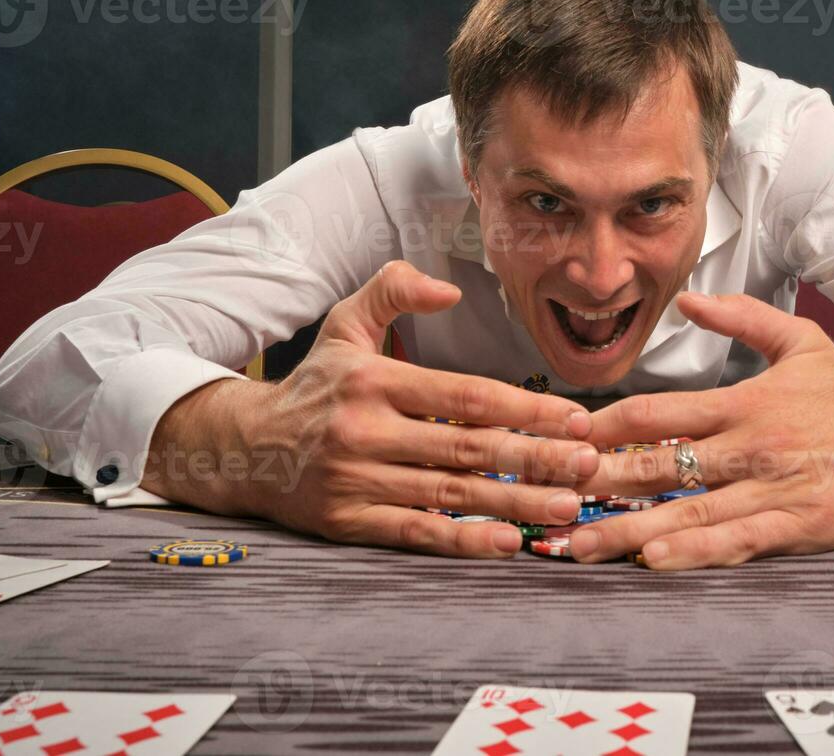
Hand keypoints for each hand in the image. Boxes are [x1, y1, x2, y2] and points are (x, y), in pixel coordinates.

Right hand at [148, 260, 596, 557]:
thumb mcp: (343, 323)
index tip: (575, 417)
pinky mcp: (349, 522)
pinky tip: (509, 544)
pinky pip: (415, 533)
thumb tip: (449, 290)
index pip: (465, 396)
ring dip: (515, 503)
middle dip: (536, 458)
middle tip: (590, 465)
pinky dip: (463, 542)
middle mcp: (367, 432)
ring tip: (570, 507)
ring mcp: (357, 481)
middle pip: (468, 449)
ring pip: (450, 495)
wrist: (243, 446)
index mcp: (375, 379)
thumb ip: (392, 291)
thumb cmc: (313, 384)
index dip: (525, 407)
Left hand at [568, 291, 833, 569]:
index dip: (602, 427)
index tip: (559, 440)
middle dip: (596, 484)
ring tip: (577, 548)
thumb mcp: (800, 341)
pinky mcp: (798, 525)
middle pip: (657, 465)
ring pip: (687, 511)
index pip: (655, 413)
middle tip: (544, 499)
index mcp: (742, 401)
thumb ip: (740, 319)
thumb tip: (686, 299)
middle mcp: (749, 445)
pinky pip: (737, 541)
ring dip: (627, 531)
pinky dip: (695, 551)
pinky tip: (654, 560)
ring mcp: (772, 488)